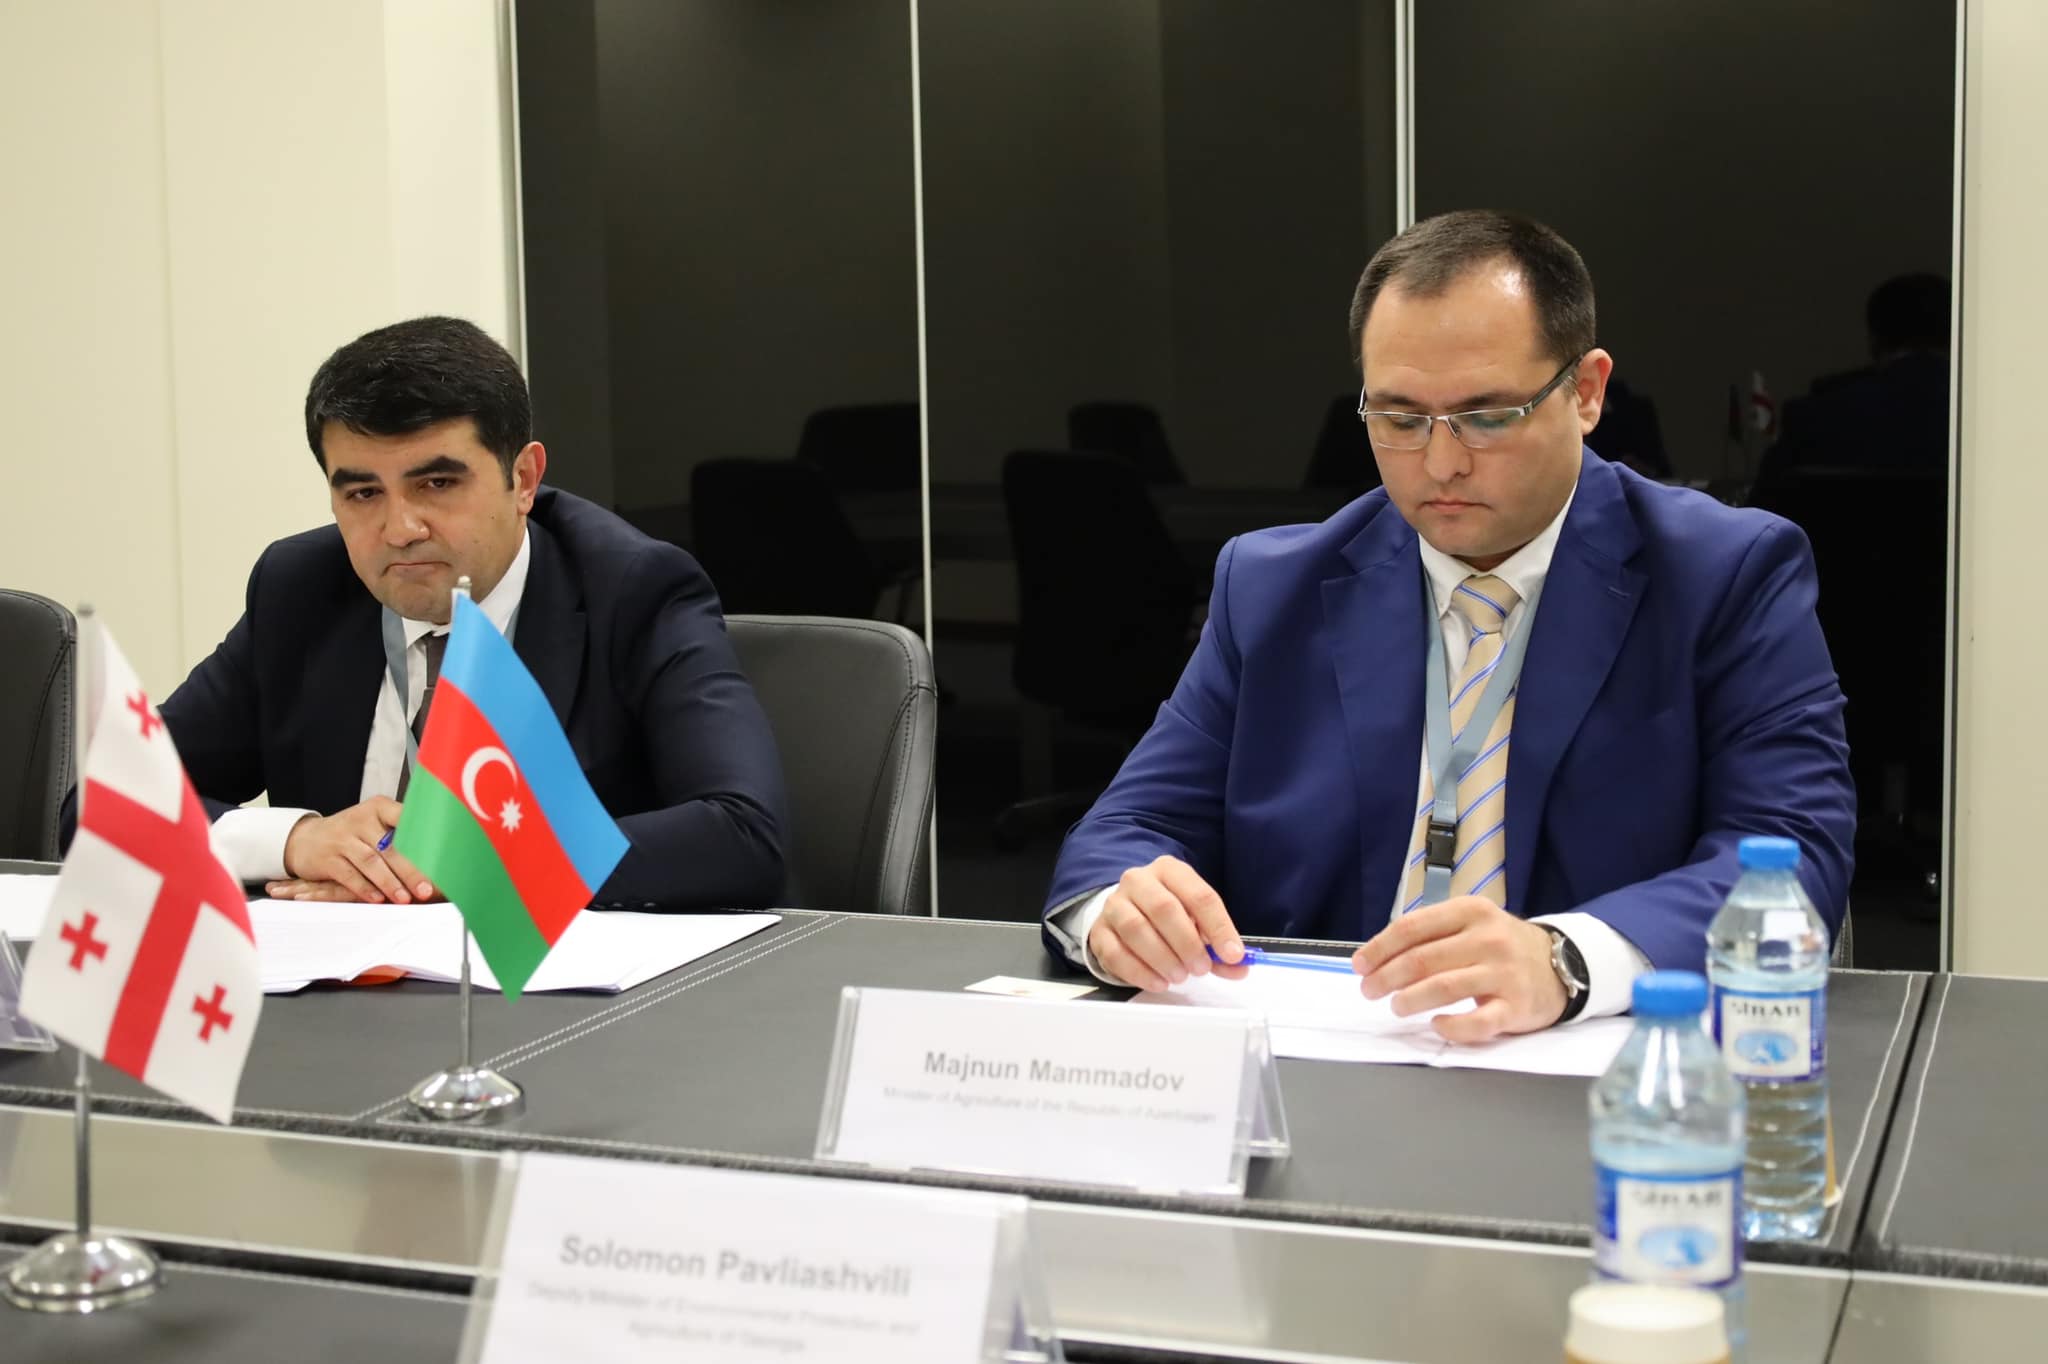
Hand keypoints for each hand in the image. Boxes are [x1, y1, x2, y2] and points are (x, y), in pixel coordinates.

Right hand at [279, 798, 433, 903]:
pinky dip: (365, 888)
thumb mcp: (374, 823)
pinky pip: (349, 875)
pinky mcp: (328, 859)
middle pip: (390, 846)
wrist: (306, 840)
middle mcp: (360, 820)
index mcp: (379, 808)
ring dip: (389, 882)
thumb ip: (401, 833)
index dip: (423, 838)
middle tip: (427, 889)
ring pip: (370, 861)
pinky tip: (378, 899)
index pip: (405, 818)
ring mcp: (342, 839)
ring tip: (404, 898)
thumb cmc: (353, 834)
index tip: (441, 856)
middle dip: (410, 870)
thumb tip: (440, 853)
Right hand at [1086, 855, 1250, 991]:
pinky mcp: (1099, 930)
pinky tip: (1158, 981)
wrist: (1126, 909)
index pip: (1199, 895)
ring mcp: (1114, 904)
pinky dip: (1139, 971)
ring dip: (1163, 958)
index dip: (1218, 927)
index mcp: (1170, 870)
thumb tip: (1239, 966)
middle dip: (1187, 943)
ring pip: (1136, 928)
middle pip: (1164, 908)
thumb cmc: (1169, 914)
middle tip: (1201, 968)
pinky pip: (1115, 952)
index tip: (1232, 954)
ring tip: (1180, 976)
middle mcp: (1139, 881)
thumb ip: (1217, 945)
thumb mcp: (1196, 921)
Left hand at [1352, 896, 1566, 1041]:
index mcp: (1470, 911)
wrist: (1563, 965)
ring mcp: (1504, 973)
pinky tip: (1436, 1025)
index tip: (1360, 965)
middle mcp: (1488, 938)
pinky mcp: (1517, 1006)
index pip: (1412, 927)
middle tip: (1369, 991)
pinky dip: (1452, 1026)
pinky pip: (1478, 1022)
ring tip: (1395, 1007)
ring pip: (1443, 987)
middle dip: (1386, 977)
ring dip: (1409, 999)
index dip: (1380, 948)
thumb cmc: (1501, 946)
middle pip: (1422, 959)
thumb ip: (1432, 935)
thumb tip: (1378, 958)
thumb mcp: (1471, 924)